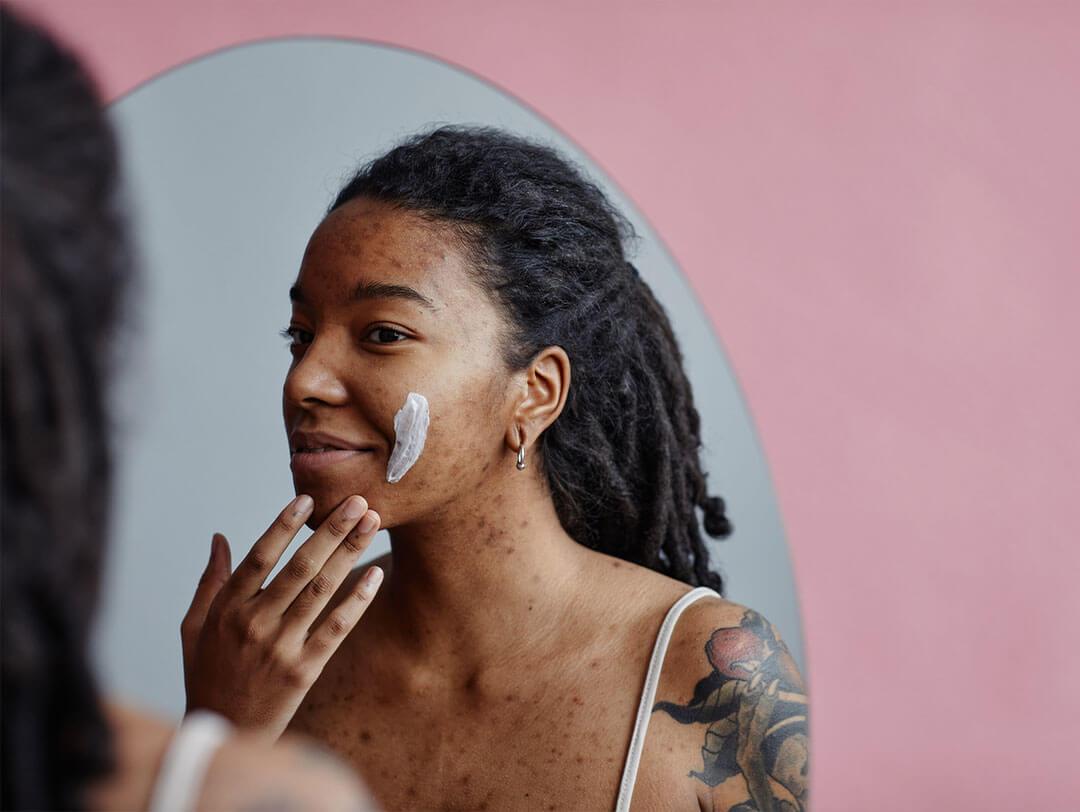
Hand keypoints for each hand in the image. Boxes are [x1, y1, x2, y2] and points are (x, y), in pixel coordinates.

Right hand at [180, 494, 382, 741]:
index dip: (283, 525)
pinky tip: (374, 575)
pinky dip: (357, 600)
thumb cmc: (207, 674)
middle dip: (331, 530)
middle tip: (358, 502)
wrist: (223, 732)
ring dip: (350, 553)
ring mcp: (281, 647)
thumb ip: (210, 581)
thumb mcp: (195, 627)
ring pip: (322, 590)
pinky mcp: (304, 670)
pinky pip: (336, 628)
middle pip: (300, 567)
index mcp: (227, 609)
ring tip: (371, 523)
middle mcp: (254, 624)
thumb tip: (219, 537)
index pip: (260, 557)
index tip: (307, 498)